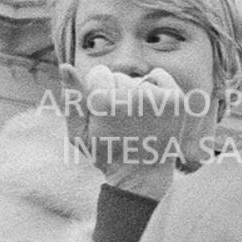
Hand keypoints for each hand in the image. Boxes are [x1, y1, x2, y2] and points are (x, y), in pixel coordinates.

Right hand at [60, 63, 217, 198]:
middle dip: (116, 93)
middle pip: (118, 77)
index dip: (97, 92)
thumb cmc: (107, 155)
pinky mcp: (176, 99)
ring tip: (137, 121)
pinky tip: (152, 109)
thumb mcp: (79, 134)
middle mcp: (133, 97)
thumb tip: (65, 66)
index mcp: (106, 104)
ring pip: (137, 80)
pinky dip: (155, 86)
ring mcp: (158, 98)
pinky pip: (158, 75)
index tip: (103, 112)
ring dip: (135, 94)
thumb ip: (71, 99)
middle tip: (121, 122)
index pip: (98, 73)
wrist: (143, 175)